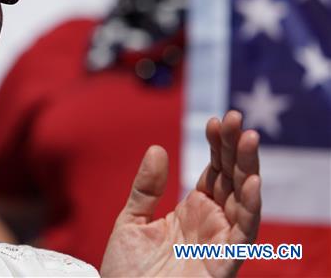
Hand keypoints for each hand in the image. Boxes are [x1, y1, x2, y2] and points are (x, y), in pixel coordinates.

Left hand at [100, 110, 260, 276]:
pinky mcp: (222, 262)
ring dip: (249, 169)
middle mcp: (212, 223)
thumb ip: (146, 188)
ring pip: (243, 201)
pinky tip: (252, 182)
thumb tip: (158, 148)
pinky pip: (242, 235)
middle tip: (238, 118)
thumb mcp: (132, 221)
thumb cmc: (128, 271)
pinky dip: (250, 209)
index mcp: (192, 210)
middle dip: (236, 149)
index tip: (216, 120)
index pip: (213, 171)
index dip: (217, 146)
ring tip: (249, 138)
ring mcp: (219, 242)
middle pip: (232, 180)